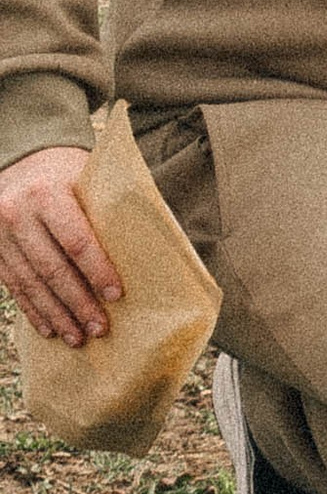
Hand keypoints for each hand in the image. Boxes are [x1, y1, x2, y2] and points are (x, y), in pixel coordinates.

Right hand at [0, 143, 122, 347]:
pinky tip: (49, 328)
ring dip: (56, 315)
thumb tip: (145, 248)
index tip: (116, 295)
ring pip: (31, 284)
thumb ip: (103, 209)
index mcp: (47, 194)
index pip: (76, 241)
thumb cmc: (66, 169)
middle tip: (100, 328)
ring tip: (78, 337)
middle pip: (52, 269)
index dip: (97, 271)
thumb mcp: (85, 177)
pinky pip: (14, 286)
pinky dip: (33, 310)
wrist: (21, 155)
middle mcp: (18, 214)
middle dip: (78, 303)